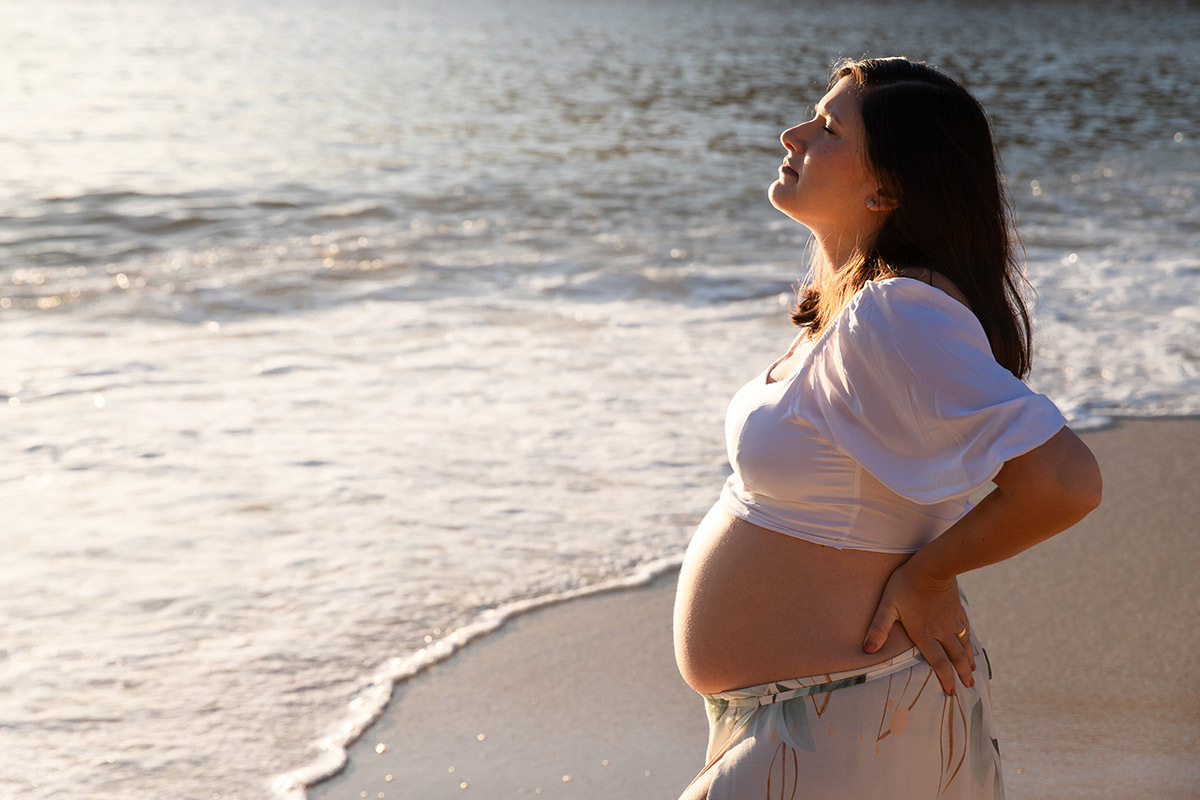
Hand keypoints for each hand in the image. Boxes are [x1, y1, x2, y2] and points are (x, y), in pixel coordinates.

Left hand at [863, 560, 975, 694]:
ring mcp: (952, 620)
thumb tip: (867, 649)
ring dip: (969, 659)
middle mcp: (942, 631)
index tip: (951, 692)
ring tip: (973, 671)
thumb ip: (878, 628)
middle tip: (969, 687)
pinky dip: (970, 639)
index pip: (938, 662)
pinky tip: (971, 642)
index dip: (945, 678)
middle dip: (961, 674)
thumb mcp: (888, 606)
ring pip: (964, 644)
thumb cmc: (905, 585)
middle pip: (955, 657)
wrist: (932, 566)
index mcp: (925, 634)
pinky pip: (966, 628)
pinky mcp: (957, 608)